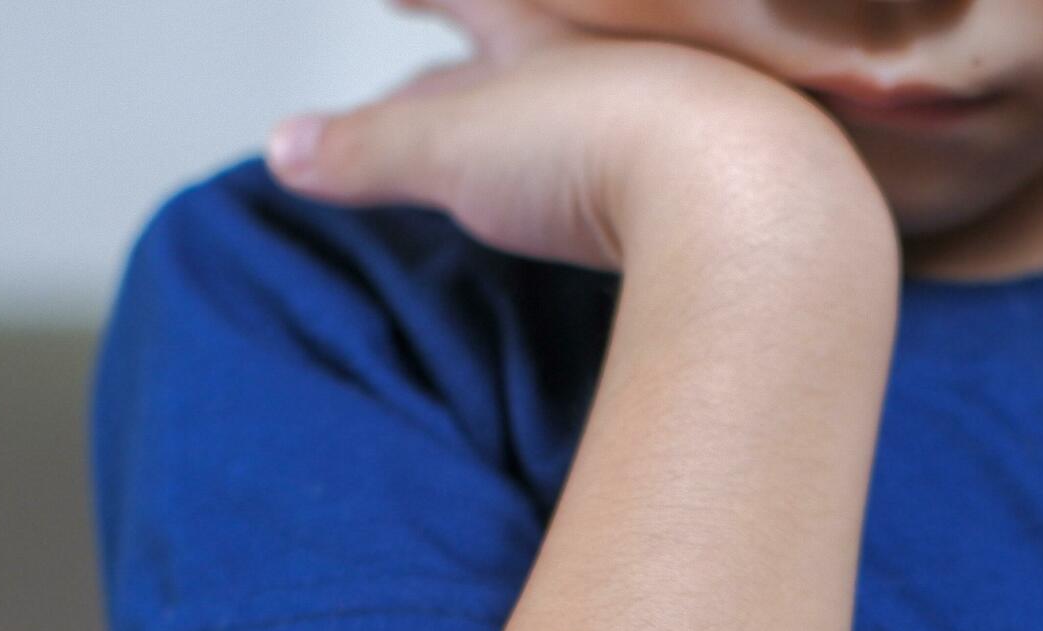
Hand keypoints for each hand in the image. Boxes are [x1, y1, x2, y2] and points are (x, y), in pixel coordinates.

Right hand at [263, 0, 882, 272]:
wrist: (753, 199)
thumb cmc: (608, 148)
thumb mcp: (454, 147)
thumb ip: (367, 149)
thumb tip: (284, 149)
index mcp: (546, 25)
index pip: (468, 0)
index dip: (426, 2)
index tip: (396, 3)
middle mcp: (625, 49)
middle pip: (549, 35)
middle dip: (506, 37)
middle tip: (476, 38)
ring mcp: (698, 101)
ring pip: (628, 84)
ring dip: (588, 97)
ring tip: (561, 111)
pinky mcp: (757, 165)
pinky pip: (694, 145)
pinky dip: (659, 158)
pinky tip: (660, 192)